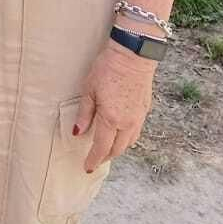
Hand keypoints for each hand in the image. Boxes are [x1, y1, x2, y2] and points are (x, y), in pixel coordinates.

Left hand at [74, 39, 157, 171]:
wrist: (133, 56)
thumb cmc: (108, 69)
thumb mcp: (89, 89)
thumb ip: (85, 113)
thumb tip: (78, 132)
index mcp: (112, 119)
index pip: (102, 147)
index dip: (94, 159)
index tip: (87, 167)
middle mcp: (128, 123)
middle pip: (117, 149)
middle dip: (106, 157)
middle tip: (95, 161)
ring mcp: (138, 117)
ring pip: (129, 142)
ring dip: (117, 149)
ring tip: (106, 150)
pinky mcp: (145, 110)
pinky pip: (136, 132)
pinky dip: (127, 138)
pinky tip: (120, 134)